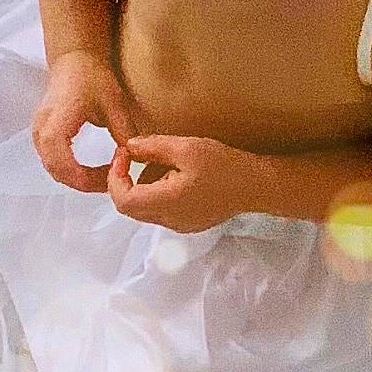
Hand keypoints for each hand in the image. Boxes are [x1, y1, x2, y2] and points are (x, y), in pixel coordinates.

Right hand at [31, 50, 139, 191]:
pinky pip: (52, 161)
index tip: (111, 177)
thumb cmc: (91, 75)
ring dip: (76, 178)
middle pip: (57, 172)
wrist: (74, 58)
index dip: (88, 179)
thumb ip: (124, 132)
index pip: (65, 167)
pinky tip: (89, 168)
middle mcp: (41, 130)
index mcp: (56, 124)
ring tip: (102, 176)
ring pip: (53, 169)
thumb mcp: (114, 104)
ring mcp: (38, 132)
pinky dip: (69, 170)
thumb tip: (134, 160)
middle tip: (110, 182)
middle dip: (84, 183)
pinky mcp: (41, 132)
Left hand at [107, 134, 246, 233]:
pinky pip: (161, 210)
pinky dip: (157, 192)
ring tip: (161, 161)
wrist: (257, 186)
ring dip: (142, 185)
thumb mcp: (187, 148)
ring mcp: (178, 225)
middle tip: (133, 156)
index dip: (114, 177)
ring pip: (144, 208)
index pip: (122, 200)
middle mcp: (169, 220)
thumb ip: (153, 147)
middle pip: (129, 207)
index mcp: (166, 203)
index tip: (123, 155)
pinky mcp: (187, 224)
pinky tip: (176, 174)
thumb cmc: (224, 165)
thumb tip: (129, 147)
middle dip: (125, 180)